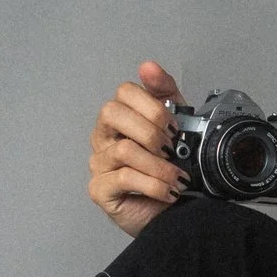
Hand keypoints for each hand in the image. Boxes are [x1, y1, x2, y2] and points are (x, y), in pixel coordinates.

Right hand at [88, 61, 187, 236]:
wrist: (177, 210)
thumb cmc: (172, 167)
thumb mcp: (177, 124)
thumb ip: (164, 93)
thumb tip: (147, 66)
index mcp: (120, 117)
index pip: (124, 92)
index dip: (152, 106)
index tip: (175, 126)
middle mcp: (103, 137)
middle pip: (112, 113)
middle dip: (151, 131)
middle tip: (174, 148)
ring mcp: (98, 163)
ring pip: (123, 149)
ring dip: (159, 165)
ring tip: (178, 178)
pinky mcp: (100, 189)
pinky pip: (124, 178)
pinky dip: (154, 185)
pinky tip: (170, 192)